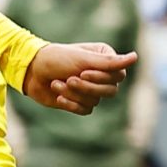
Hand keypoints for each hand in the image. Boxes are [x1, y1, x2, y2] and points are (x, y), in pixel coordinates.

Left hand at [22, 42, 139, 115]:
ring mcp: (90, 89)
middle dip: (87, 88)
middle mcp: (101, 74)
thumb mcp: (83, 59)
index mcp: (105, 60)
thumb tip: (136, 57)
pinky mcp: (79, 101)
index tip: (82, 71)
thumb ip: (110, 62)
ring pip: (96, 101)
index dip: (101, 78)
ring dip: (74, 94)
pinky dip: (70, 104)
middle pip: (110, 91)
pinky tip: (57, 95)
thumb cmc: (56, 59)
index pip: (118, 76)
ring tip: (58, 84)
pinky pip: (86, 110)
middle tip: (69, 79)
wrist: (30, 71)